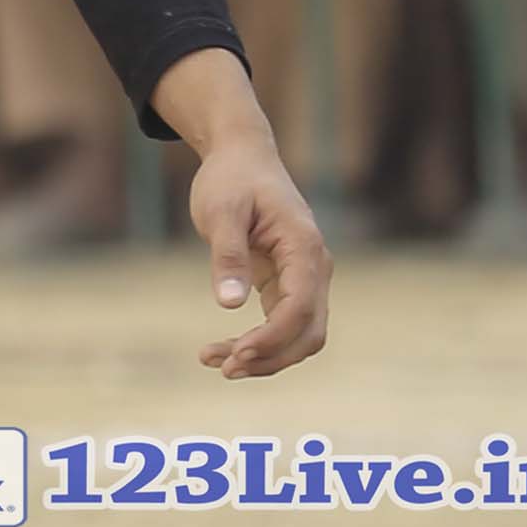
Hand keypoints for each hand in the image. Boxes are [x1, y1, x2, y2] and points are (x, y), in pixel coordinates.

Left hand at [182, 130, 331, 379]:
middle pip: (309, 333)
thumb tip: (230, 305)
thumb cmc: (231, 180)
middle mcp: (314, 267)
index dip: (271, 339)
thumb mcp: (221, 212)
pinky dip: (259, 343)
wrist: (242, 157)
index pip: (300, 308)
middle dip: (270, 357)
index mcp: (304, 248)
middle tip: (223, 369)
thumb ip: (227, 257)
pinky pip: (283, 325)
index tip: (236, 355)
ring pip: (298, 335)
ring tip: (212, 361)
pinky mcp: (288, 284)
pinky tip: (223, 350)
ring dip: (263, 356)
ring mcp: (305, 278)